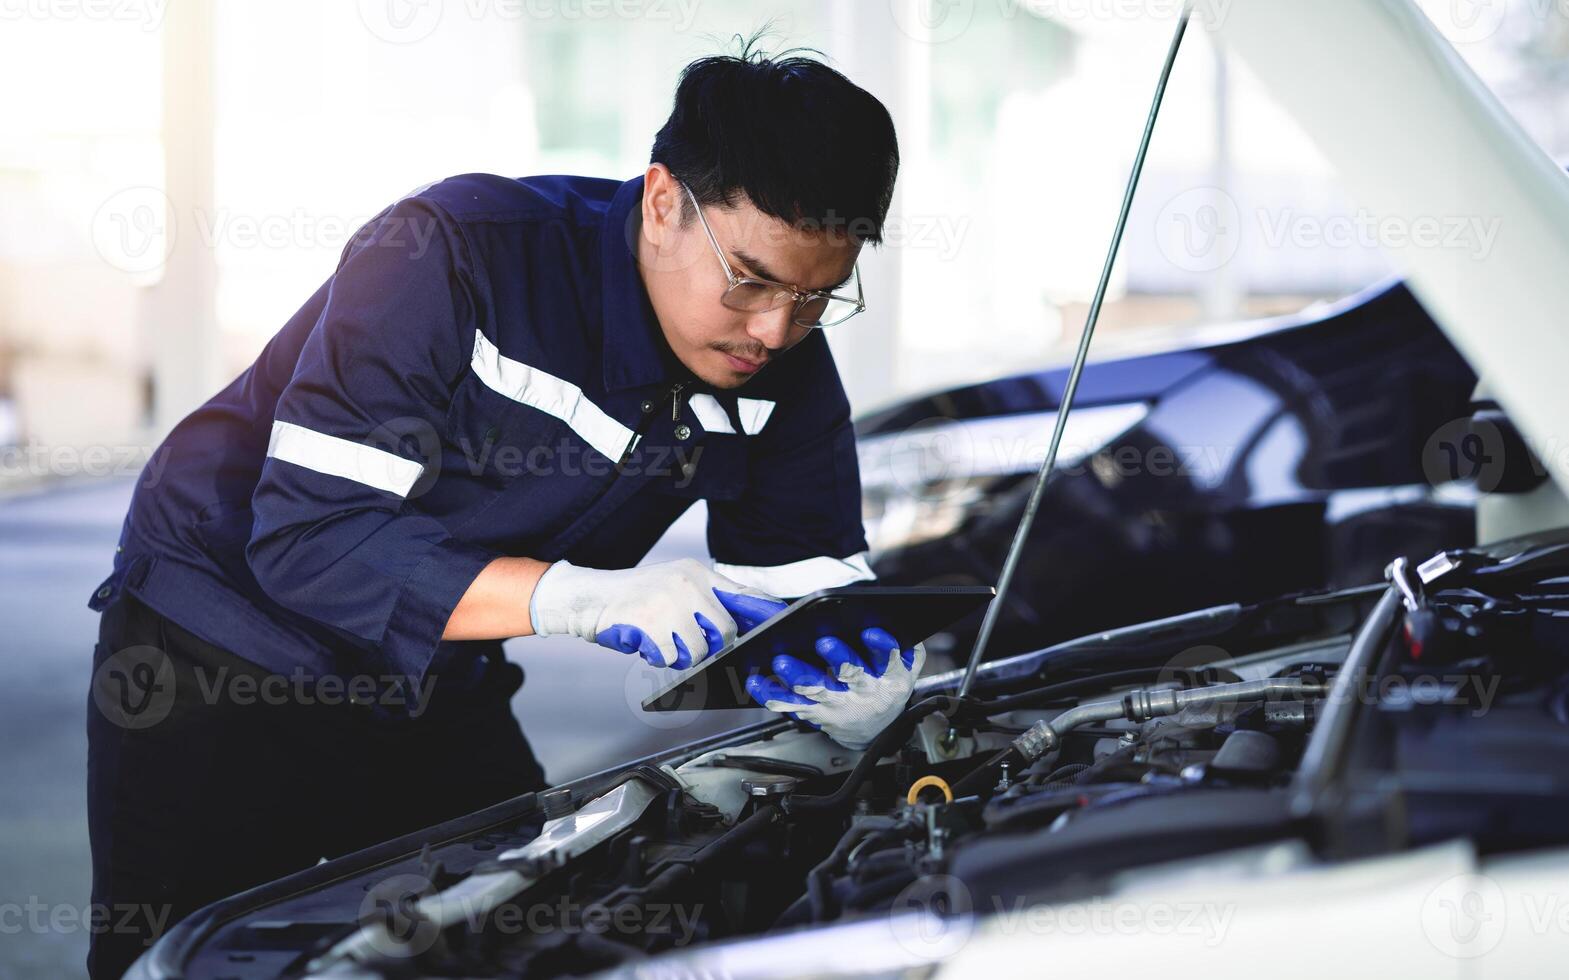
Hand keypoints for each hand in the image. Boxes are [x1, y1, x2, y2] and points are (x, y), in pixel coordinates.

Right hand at [528, 558, 775, 668]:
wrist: (585, 597)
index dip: (765, 612)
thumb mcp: (671, 587)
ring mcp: (670, 604)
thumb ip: (703, 601)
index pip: (743, 593)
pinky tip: (644, 643)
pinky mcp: (652, 625)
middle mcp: (687, 584)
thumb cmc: (631, 598)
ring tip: (661, 641)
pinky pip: (672, 658)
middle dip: (712, 647)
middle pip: (725, 630)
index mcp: (695, 573)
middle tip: (688, 644)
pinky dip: (659, 658)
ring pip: (699, 650)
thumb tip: (737, 627)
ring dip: (681, 655)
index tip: (783, 623)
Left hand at [744, 628, 924, 749]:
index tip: (870, 632)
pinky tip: (758, 681)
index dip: (882, 646)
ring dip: (799, 676)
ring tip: (782, 660)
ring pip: (818, 690)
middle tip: (825, 643)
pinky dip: (772, 693)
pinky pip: (791, 704)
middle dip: (840, 659)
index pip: (891, 659)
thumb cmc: (885, 682)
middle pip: (853, 674)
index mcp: (891, 675)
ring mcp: (840, 705)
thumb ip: (894, 642)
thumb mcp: (903, 664)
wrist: (877, 728)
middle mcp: (866, 692)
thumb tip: (876, 614)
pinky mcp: (816, 714)